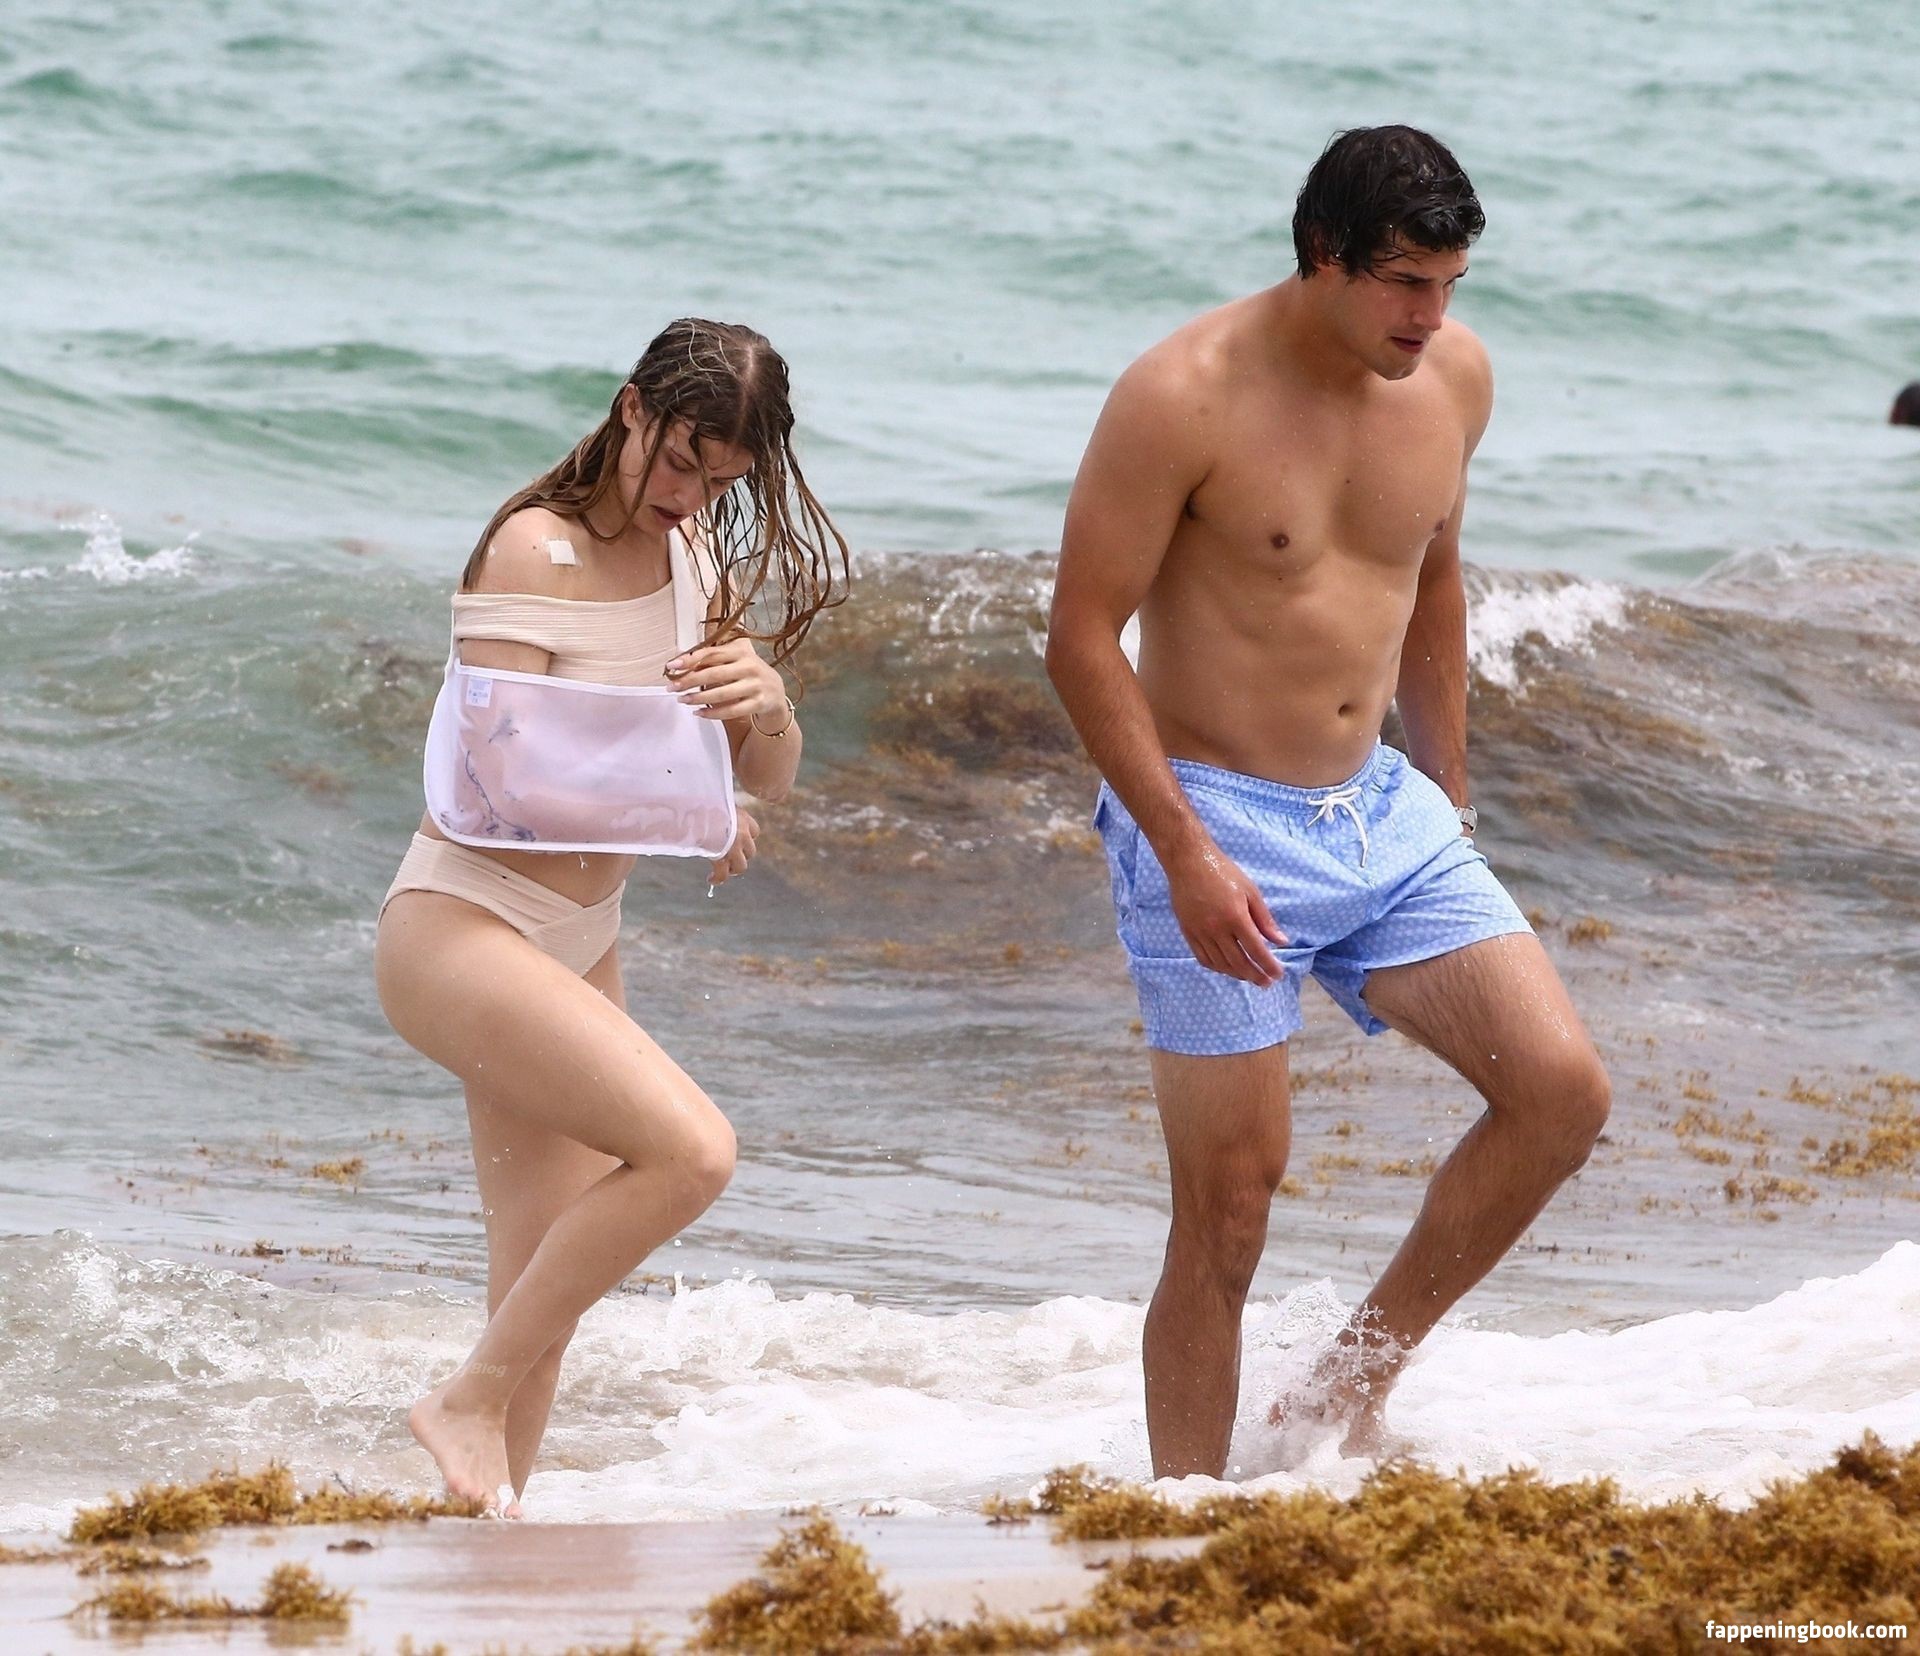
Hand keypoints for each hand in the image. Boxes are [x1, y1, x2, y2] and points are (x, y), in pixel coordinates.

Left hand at [666, 636, 784, 722]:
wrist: (776, 690)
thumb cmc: (749, 672)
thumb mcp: (736, 659)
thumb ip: (713, 658)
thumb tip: (682, 662)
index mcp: (742, 652)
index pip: (712, 653)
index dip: (690, 659)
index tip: (672, 665)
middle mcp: (749, 667)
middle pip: (713, 674)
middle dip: (689, 681)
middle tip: (673, 687)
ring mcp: (755, 686)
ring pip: (721, 694)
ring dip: (698, 698)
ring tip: (682, 699)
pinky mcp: (758, 703)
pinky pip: (731, 710)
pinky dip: (712, 713)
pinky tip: (699, 712)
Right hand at [707, 809, 757, 885]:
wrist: (699, 810)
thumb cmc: (704, 802)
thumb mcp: (718, 802)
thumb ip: (721, 811)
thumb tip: (712, 807)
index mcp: (743, 818)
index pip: (755, 831)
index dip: (747, 838)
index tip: (738, 840)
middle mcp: (743, 834)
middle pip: (750, 852)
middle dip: (741, 856)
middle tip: (729, 857)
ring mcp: (734, 848)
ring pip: (741, 866)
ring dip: (733, 869)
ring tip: (723, 869)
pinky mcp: (722, 858)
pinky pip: (723, 874)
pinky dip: (718, 879)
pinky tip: (711, 879)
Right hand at [1163, 837, 1287, 985]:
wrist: (1189, 863)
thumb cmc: (1223, 872)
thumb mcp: (1251, 891)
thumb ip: (1265, 919)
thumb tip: (1281, 941)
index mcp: (1236, 917)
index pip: (1256, 950)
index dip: (1269, 966)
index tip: (1278, 975)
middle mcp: (1217, 929)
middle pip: (1239, 962)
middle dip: (1255, 976)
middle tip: (1266, 983)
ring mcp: (1200, 933)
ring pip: (1221, 964)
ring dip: (1237, 974)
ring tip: (1249, 977)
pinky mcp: (1188, 933)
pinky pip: (1203, 959)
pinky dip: (1217, 968)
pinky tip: (1227, 968)